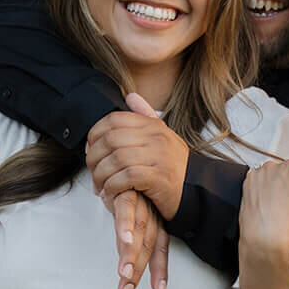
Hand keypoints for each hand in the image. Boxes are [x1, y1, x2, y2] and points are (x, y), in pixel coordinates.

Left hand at [86, 93, 189, 219]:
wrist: (198, 190)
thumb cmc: (173, 167)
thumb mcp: (162, 137)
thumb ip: (145, 117)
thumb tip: (130, 96)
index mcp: (153, 126)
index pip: (114, 120)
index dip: (95, 134)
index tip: (91, 150)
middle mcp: (156, 138)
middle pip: (110, 140)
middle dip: (94, 158)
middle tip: (92, 172)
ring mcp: (159, 157)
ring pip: (116, 159)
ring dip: (101, 175)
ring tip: (99, 186)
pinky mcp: (160, 177)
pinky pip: (126, 177)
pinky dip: (113, 186)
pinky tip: (110, 192)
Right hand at [111, 187, 170, 288]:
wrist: (121, 150)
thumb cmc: (125, 180)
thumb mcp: (132, 202)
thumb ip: (133, 219)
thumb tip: (129, 245)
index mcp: (153, 216)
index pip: (159, 245)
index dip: (160, 268)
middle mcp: (149, 210)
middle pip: (148, 244)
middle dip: (140, 268)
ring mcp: (138, 201)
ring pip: (138, 232)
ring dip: (131, 255)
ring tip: (125, 276)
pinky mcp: (123, 189)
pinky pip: (125, 209)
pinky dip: (125, 226)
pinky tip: (124, 241)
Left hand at [239, 159, 288, 265]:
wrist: (264, 238)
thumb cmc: (285, 223)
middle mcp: (272, 168)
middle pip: (284, 175)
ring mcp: (257, 177)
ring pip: (269, 179)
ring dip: (274, 189)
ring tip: (278, 208)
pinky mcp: (245, 187)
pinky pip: (256, 186)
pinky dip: (261, 193)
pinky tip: (267, 208)